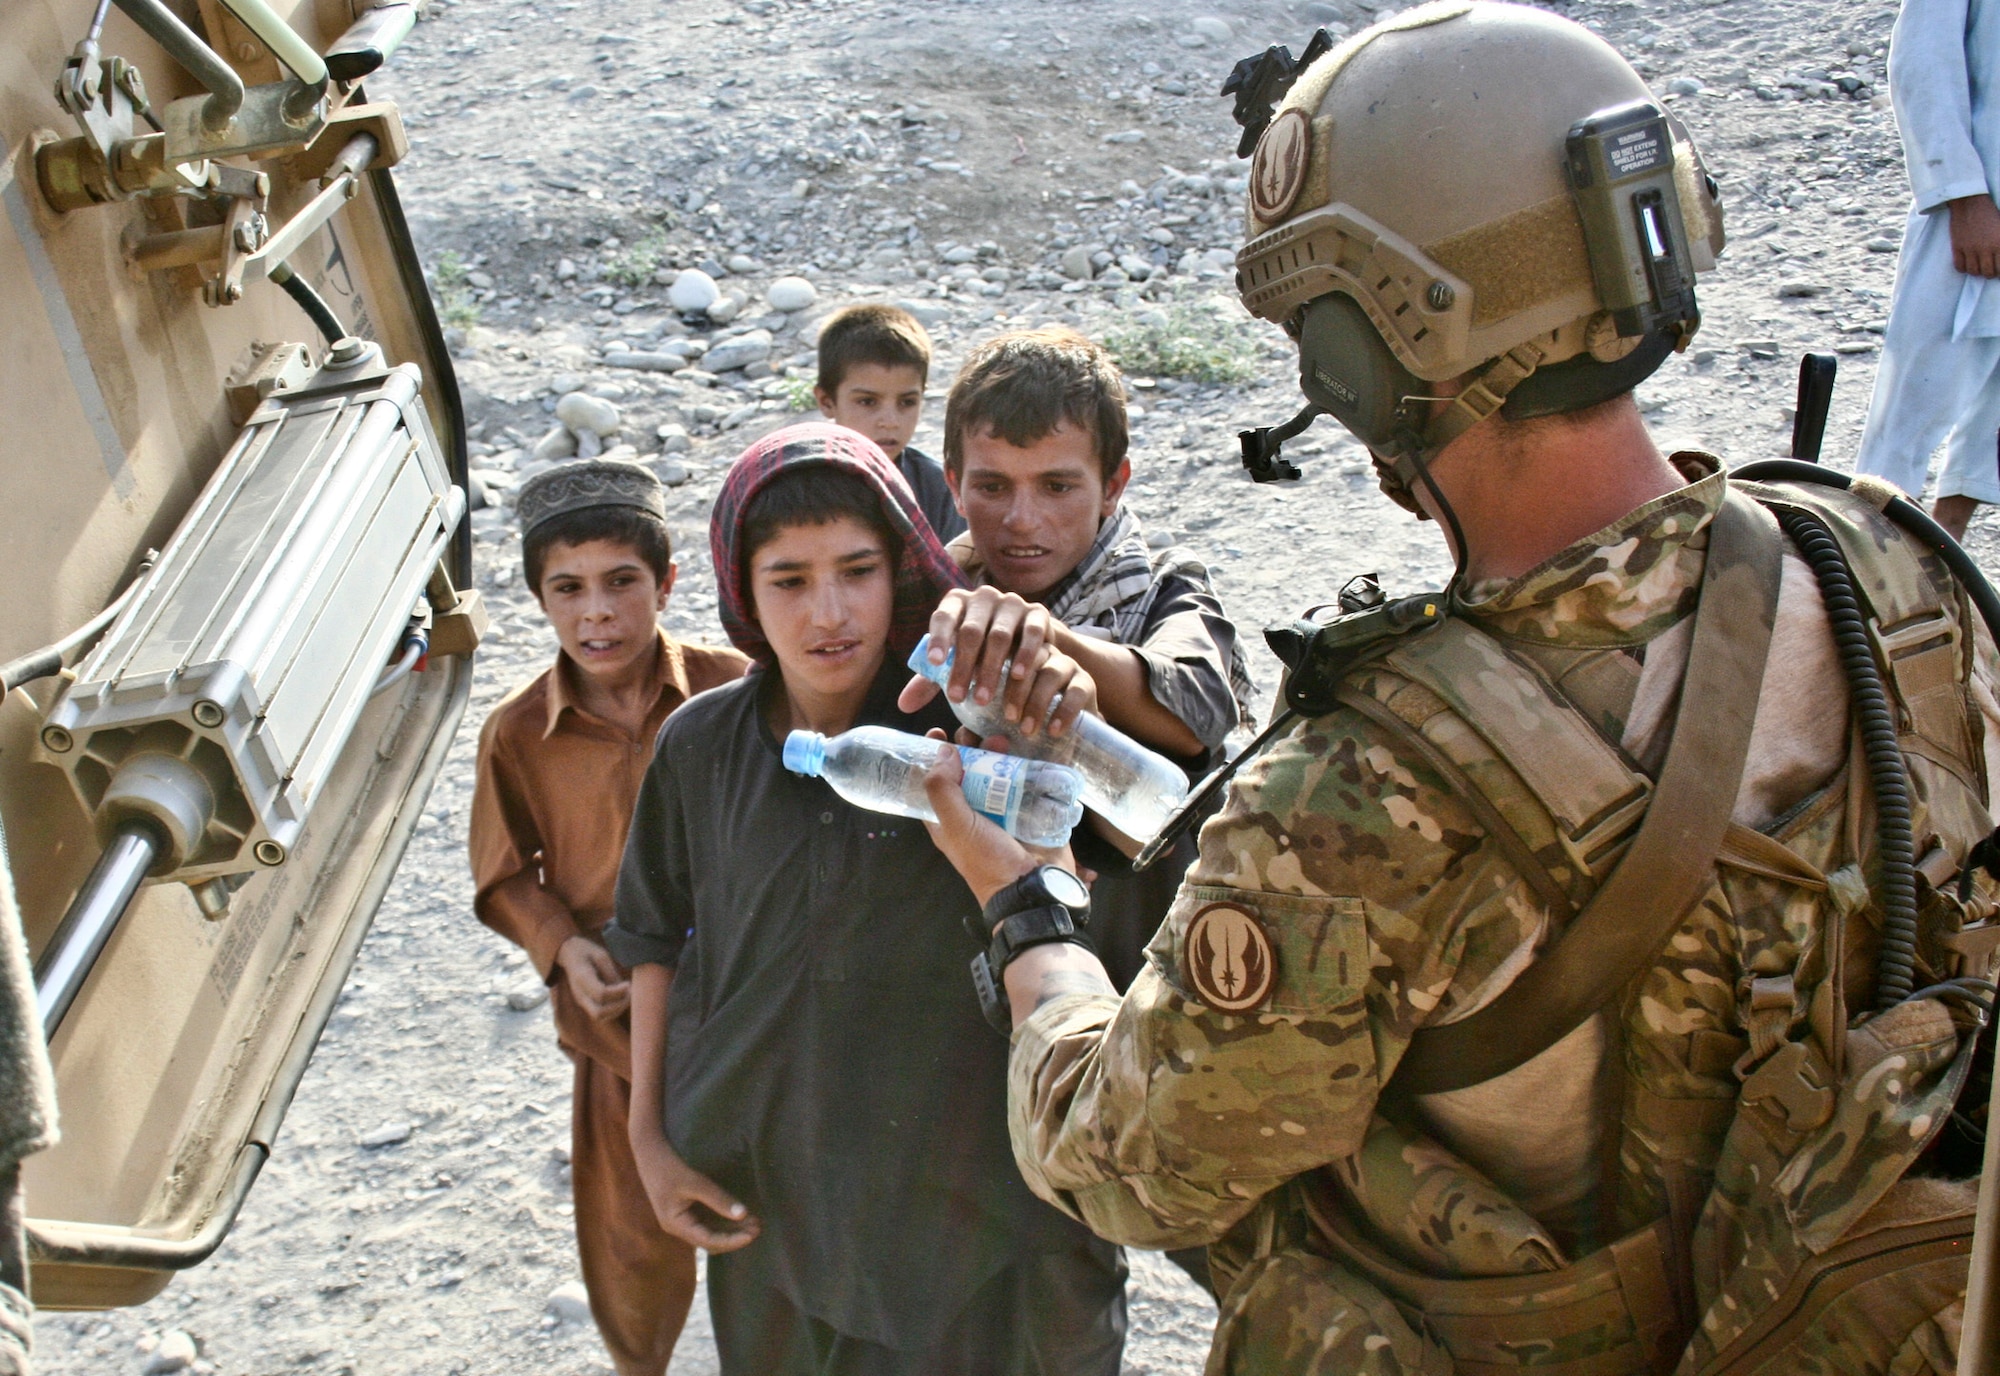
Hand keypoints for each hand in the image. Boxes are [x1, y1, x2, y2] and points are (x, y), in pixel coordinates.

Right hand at [554, 936, 630, 1019]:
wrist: (569, 953)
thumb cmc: (587, 952)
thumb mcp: (601, 956)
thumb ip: (610, 973)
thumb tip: (623, 990)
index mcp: (581, 978)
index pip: (600, 994)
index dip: (618, 992)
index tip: (628, 983)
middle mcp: (579, 993)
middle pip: (598, 1012)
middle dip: (618, 1006)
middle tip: (629, 992)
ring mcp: (581, 1000)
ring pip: (600, 1017)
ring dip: (618, 1010)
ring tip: (627, 994)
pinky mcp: (586, 1003)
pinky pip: (600, 1014)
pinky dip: (614, 1010)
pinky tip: (621, 998)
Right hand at [630, 1129, 760, 1251]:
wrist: (648, 1150)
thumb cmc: (668, 1165)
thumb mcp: (694, 1182)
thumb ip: (718, 1199)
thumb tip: (743, 1214)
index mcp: (676, 1224)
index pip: (708, 1241)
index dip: (732, 1241)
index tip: (752, 1235)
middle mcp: (678, 1227)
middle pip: (710, 1241)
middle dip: (734, 1237)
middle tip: (758, 1228)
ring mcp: (681, 1220)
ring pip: (709, 1232)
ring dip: (730, 1229)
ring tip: (754, 1223)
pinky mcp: (685, 1210)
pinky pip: (706, 1222)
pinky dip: (723, 1220)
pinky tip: (739, 1215)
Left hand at [899, 588, 1089, 735]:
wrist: (1023, 638)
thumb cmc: (979, 652)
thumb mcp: (954, 660)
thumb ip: (931, 679)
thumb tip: (903, 705)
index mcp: (957, 602)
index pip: (943, 617)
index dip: (938, 639)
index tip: (934, 664)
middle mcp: (984, 596)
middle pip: (971, 631)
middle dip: (963, 666)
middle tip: (956, 699)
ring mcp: (1012, 602)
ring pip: (999, 635)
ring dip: (990, 669)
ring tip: (982, 699)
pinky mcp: (1038, 612)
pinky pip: (1032, 632)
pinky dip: (1025, 655)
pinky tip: (1016, 677)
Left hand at [920, 741, 1074, 907]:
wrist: (1033, 886)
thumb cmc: (987, 862)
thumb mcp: (956, 827)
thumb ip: (942, 790)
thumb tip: (942, 751)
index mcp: (949, 816)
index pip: (936, 779)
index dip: (934, 755)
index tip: (938, 731)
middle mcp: (975, 807)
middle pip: (968, 767)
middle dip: (970, 746)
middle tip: (975, 734)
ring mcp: (1005, 805)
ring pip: (997, 766)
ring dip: (997, 749)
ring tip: (1004, 741)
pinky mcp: (1032, 804)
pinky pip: (1027, 775)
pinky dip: (1026, 758)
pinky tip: (1027, 742)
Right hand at [1949, 194, 1999, 277]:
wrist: (1970, 202)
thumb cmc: (1990, 213)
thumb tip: (1999, 255)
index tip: (1999, 268)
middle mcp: (1985, 248)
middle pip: (1988, 273)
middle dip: (1990, 272)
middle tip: (1990, 268)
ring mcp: (1970, 249)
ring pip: (1974, 272)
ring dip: (1977, 271)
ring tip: (1979, 266)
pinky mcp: (1957, 247)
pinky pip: (1959, 266)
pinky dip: (1963, 268)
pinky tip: (1967, 263)